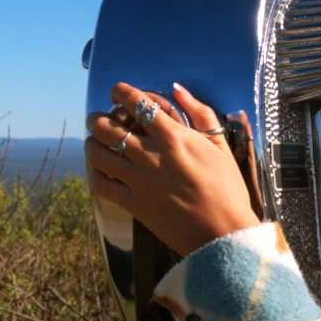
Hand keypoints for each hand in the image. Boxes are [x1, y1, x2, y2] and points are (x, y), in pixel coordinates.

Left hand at [85, 82, 259, 256]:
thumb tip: (178, 89)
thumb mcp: (220, 145)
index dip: (120, 92)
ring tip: (97, 143)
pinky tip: (102, 170)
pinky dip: (96, 173)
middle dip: (98, 118)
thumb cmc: (227, 188)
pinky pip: (101, 184)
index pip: (136, 103)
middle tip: (100, 119)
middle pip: (106, 127)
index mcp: (174, 137)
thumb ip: (200, 113)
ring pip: (97, 153)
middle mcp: (150, 156)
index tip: (117, 92)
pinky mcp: (133, 204)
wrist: (223, 232)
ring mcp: (138, 181)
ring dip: (92, 143)